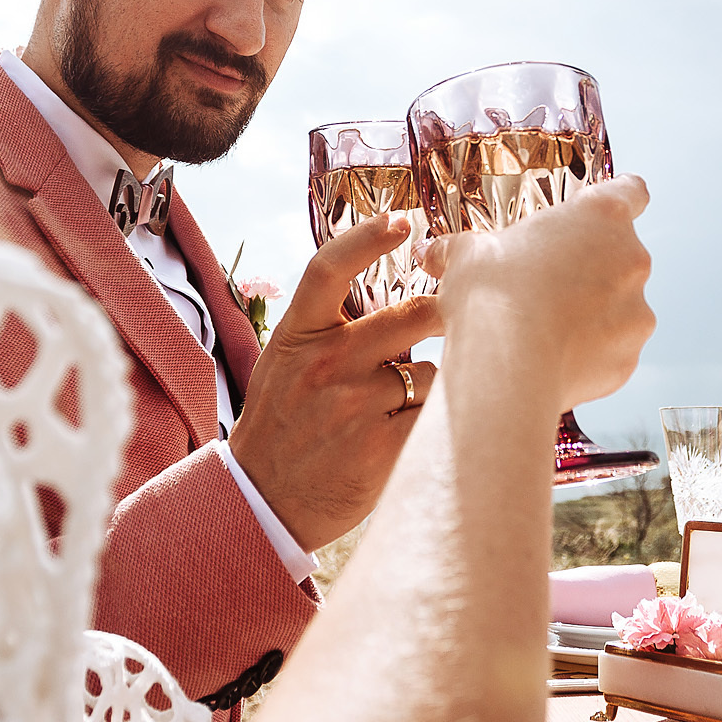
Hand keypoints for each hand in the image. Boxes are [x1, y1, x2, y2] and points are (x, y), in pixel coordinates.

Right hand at [230, 214, 445, 551]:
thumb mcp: (285, 360)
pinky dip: (434, 423)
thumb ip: (329, 325)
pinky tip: (415, 436)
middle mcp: (325, 363)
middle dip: (446, 315)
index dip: (367, 236)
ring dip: (433, 385)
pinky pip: (434, 417)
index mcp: (298, 334)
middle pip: (413, 314)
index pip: (330, 267)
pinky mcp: (381, 447)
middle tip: (459, 321)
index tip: (401, 220)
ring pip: (432, 372)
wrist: (263, 501)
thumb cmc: (282, 423)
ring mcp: (353, 405)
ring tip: (406, 409)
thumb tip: (394, 288)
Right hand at [422, 175, 653, 412]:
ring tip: (546, 326)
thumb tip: (431, 253)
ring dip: (594, 312)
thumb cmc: (492, 296)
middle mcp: (631, 259)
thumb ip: (458, 248)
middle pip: (621, 254)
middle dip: (591, 266)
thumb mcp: (465, 256)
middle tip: (547, 281)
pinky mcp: (628, 358)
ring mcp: (636, 312)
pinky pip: (614, 349)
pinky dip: (591, 352)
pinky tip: (552, 357)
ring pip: (620, 306)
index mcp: (601, 215)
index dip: (617, 199)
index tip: (601, 214)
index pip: (631, 191)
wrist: (506, 367)